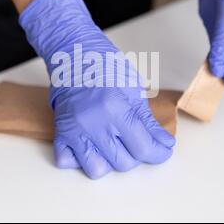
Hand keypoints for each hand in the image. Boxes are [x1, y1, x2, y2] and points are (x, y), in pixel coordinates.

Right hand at [20, 0, 174, 178]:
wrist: (75, 54)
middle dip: (136, 155)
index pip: (143, 148)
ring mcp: (74, 129)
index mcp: (115, 108)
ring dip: (109, 162)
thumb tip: (163, 144)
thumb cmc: (105, 66)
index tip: (162, 151)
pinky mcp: (60, 132)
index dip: (158, 154)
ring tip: (113, 145)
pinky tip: (90, 145)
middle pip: (123, 163)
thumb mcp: (134, 90)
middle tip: (137, 140)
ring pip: (97, 170)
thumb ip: (148, 122)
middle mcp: (93, 122)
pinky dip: (80, 159)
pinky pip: (68, 162)